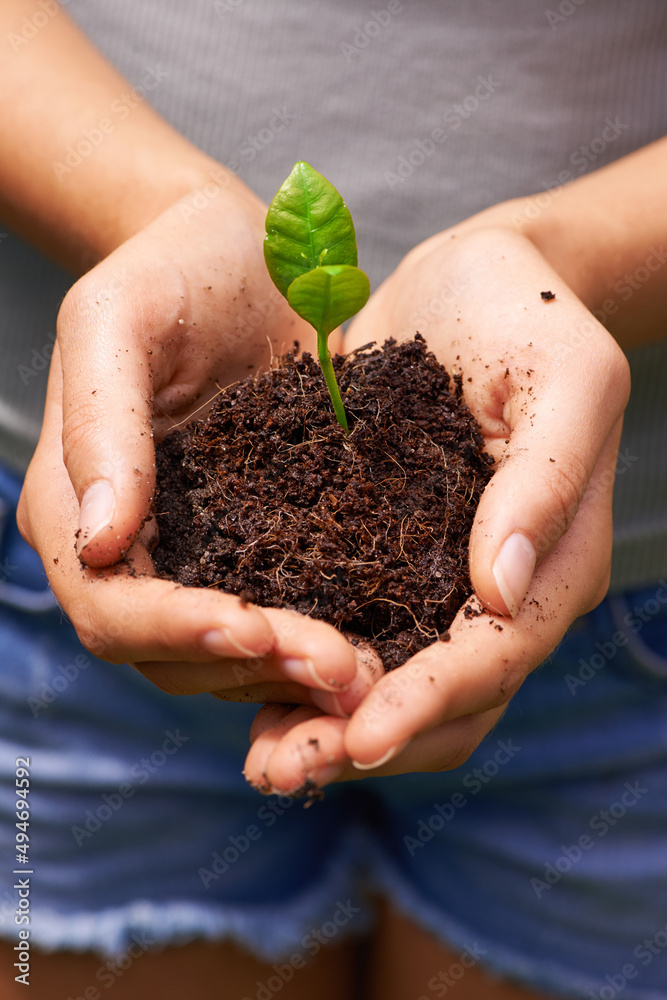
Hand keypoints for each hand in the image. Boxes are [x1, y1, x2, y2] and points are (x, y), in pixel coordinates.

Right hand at [18, 178, 364, 704]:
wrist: (241, 255)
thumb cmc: (170, 268)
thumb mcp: (118, 320)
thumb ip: (102, 423)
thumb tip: (97, 541)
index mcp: (78, 502)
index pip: (109, 603)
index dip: (175, 631)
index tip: (256, 632)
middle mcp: (132, 546)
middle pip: (171, 650)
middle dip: (253, 668)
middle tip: (346, 672)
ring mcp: (197, 552)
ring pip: (227, 654)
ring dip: (293, 674)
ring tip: (372, 673)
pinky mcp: (257, 544)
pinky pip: (282, 613)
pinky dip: (320, 638)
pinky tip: (380, 643)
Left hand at [243, 226, 629, 790]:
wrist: (482, 280)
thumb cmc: (533, 317)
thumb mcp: (564, 379)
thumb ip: (545, 484)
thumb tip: (498, 594)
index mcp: (552, 561)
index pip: (494, 656)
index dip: (428, 703)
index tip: (357, 738)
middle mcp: (497, 590)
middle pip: (443, 701)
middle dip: (364, 740)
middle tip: (279, 771)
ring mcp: (440, 578)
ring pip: (392, 683)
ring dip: (326, 724)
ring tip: (256, 758)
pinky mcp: (388, 553)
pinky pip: (351, 631)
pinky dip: (306, 667)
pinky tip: (246, 680)